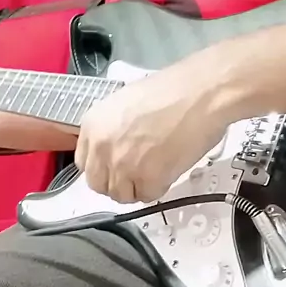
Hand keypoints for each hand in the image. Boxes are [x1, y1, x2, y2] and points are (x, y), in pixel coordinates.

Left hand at [74, 53, 231, 203]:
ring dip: (138, 187)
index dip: (104, 166)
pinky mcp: (147, 180)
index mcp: (93, 125)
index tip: (117, 165)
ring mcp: (122, 166)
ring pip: (122, 194)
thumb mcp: (127, 102)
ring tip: (157, 167)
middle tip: (139, 171)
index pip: (85, 163)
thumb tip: (117, 145)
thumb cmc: (174, 90)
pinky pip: (147, 196)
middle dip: (118, 181)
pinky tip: (169, 167)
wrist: (201, 93)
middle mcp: (101, 147)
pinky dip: (159, 187)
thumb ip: (114, 128)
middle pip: (99, 184)